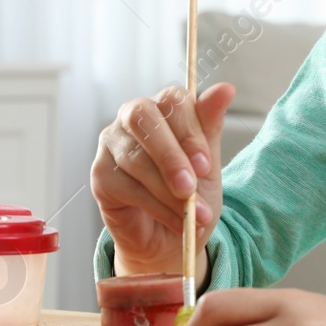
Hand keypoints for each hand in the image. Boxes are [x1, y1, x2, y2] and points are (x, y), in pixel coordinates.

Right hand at [92, 82, 235, 278]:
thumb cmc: (190, 193)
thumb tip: (226, 88)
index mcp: (164, 106)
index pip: (173, 100)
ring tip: (192, 215)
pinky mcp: (100, 174)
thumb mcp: (207, 162)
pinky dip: (156, 207)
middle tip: (190, 188)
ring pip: (136, 158)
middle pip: (144, 118)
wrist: (172, 237)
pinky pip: (126, 186)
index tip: (206, 164)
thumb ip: (210, 126)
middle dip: (171, 156)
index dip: (189, 132)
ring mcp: (112, 143)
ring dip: (167, 192)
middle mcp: (133, 117)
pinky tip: (174, 220)